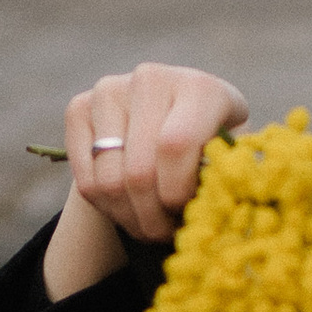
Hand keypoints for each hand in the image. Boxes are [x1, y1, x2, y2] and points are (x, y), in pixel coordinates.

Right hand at [43, 62, 249, 299]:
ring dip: (130, 217)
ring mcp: (109, 90)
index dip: (177, 193)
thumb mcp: (232, 158)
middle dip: (153, 217)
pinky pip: (85, 180)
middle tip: (166, 233)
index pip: (175, 146)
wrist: (170, 121)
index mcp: (200, 87)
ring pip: (108, 181)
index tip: (187, 213)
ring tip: (150, 225)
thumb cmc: (211, 147)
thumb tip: (230, 202)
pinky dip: (106, 208)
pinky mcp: (78, 107)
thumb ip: (233, 177)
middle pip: (139, 171)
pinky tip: (128, 208)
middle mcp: (152, 78)